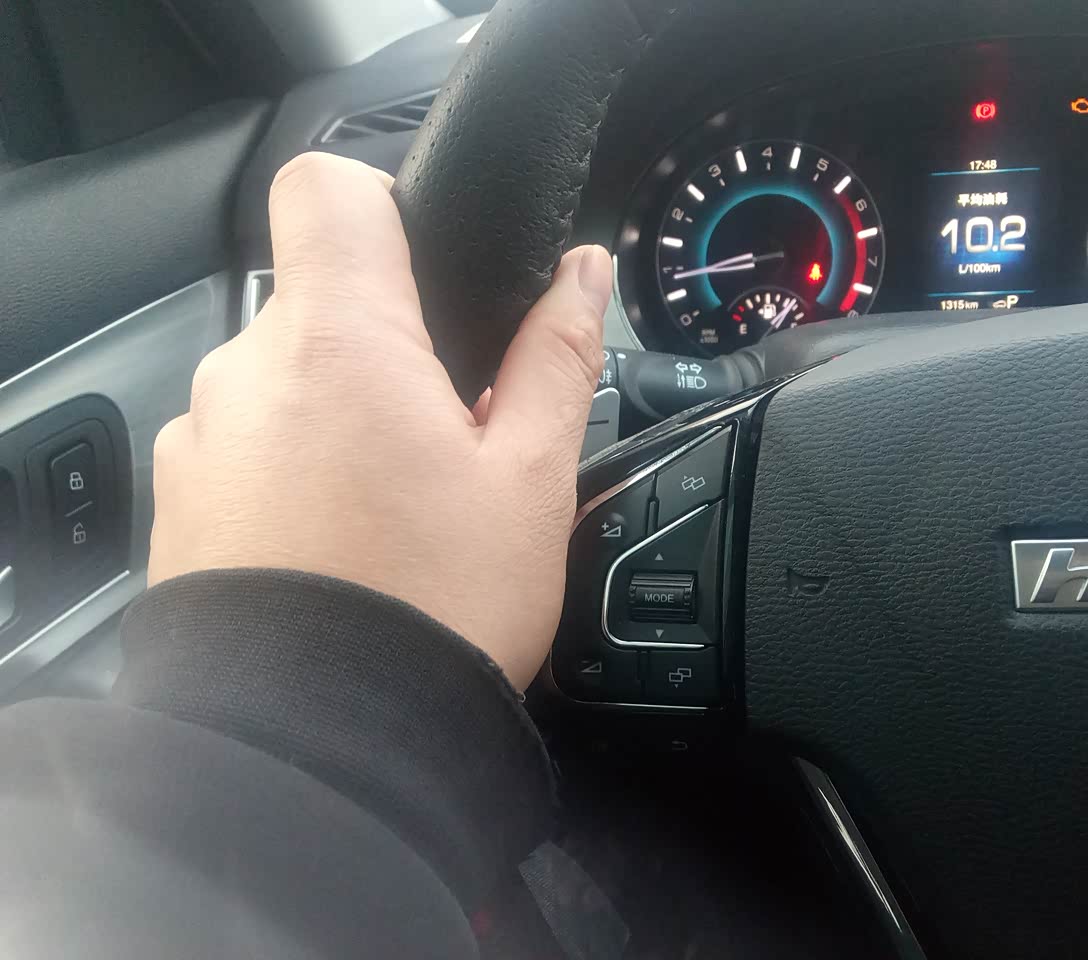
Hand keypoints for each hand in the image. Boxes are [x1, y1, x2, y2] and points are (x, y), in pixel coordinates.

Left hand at [149, 153, 610, 688]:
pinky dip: (293, 469)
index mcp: (341, 341)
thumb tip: (580, 275)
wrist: (323, 750)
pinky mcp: (183, 503)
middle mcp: (247, 375)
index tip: (427, 265)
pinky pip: (245, 446)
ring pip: (284, 380)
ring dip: (339, 412)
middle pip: (320, 301)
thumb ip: (555, 355)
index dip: (383, 203)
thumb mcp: (530, 477)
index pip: (326, 187)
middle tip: (449, 435)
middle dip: (388, 348)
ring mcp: (203, 440)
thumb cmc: (433, 612)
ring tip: (397, 504)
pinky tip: (343, 542)